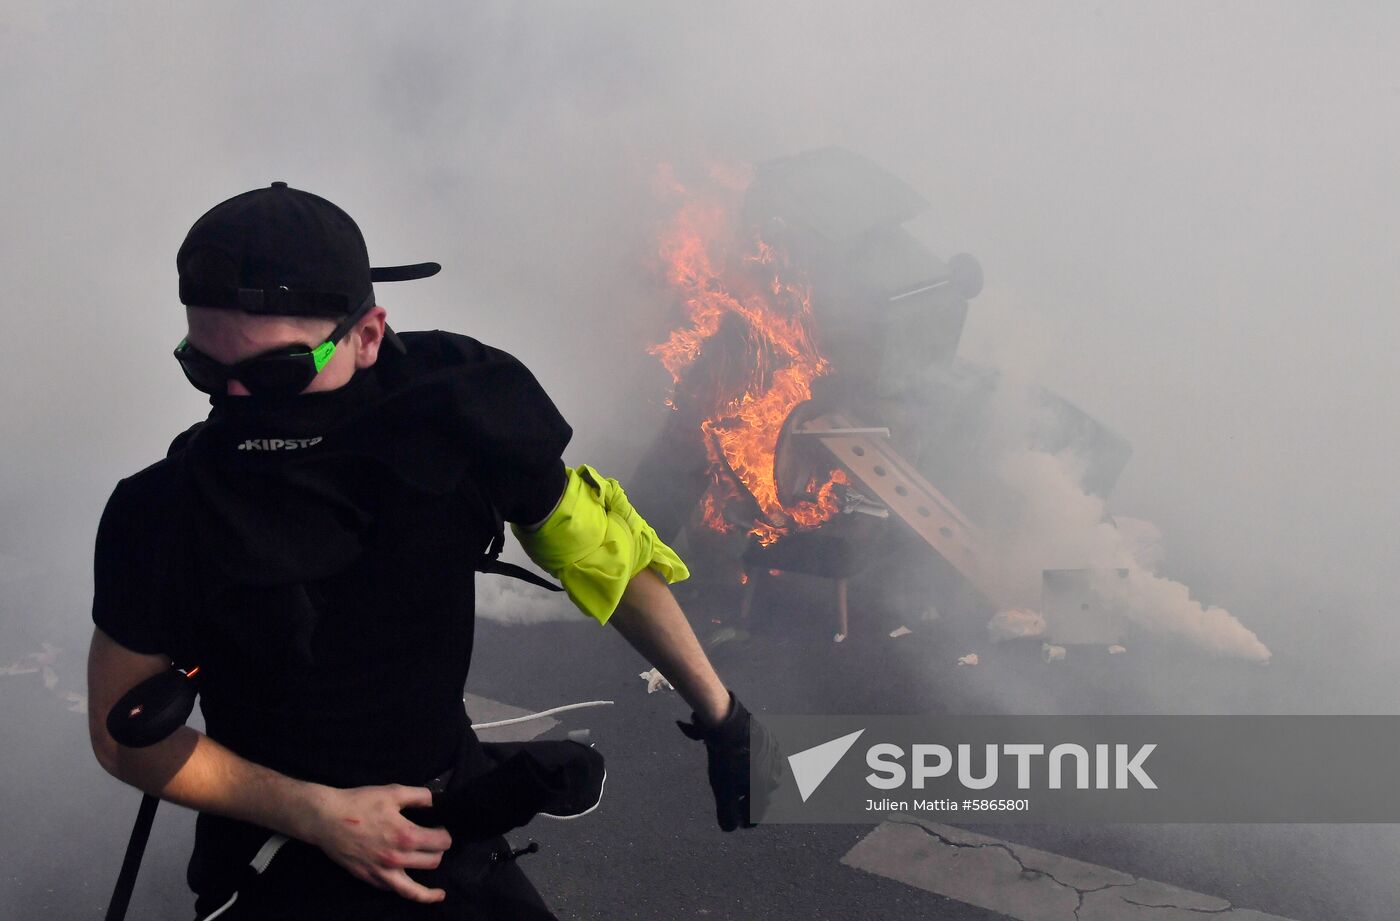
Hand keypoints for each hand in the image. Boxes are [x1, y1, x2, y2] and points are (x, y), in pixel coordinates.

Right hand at [304, 784, 452, 902]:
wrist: (326, 819)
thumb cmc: (359, 803)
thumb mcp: (393, 792)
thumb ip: (420, 796)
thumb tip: (436, 801)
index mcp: (406, 836)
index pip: (441, 842)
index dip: (446, 835)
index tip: (442, 830)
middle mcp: (397, 859)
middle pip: (433, 862)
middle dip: (439, 852)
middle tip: (436, 846)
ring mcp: (382, 872)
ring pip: (414, 890)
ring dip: (429, 888)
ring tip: (439, 893)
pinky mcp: (368, 878)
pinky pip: (392, 890)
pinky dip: (404, 890)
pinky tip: (409, 886)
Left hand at [677, 692, 783, 830]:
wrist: (730, 726)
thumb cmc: (726, 761)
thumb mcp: (722, 791)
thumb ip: (727, 814)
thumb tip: (730, 828)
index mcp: (764, 790)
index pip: (756, 816)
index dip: (744, 821)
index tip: (737, 820)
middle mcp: (775, 777)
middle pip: (760, 796)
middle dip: (747, 800)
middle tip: (735, 797)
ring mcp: (776, 759)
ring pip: (764, 777)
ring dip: (753, 780)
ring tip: (738, 775)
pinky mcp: (773, 744)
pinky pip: (767, 760)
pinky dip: (757, 763)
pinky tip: (744, 758)